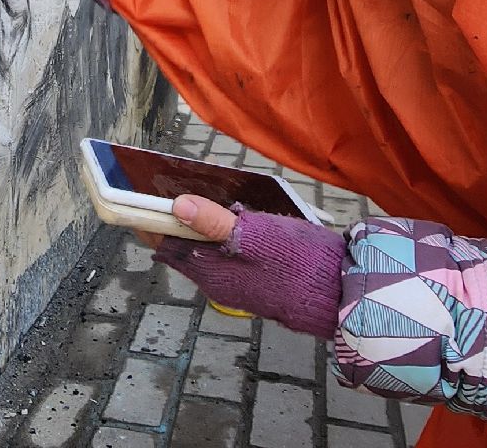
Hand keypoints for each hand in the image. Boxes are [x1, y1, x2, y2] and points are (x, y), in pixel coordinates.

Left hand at [153, 195, 345, 337]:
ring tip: (210, 205)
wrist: (339, 293)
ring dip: (207, 232)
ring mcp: (240, 288)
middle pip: (188, 251)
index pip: (169, 248)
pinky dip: (228, 241)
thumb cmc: (296, 261)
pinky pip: (232, 260)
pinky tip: (242, 227)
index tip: (147, 200)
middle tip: (181, 193)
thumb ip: (214, 222)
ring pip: (212, 255)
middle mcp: (220, 285)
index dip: (157, 223)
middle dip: (182, 225)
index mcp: (211, 274)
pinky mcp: (259, 285)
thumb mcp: (254, 234)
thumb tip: (177, 206)